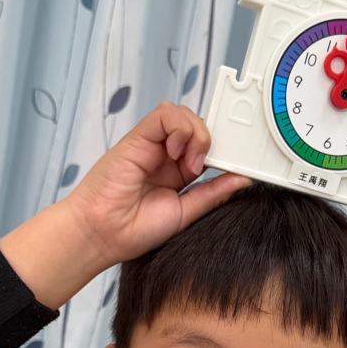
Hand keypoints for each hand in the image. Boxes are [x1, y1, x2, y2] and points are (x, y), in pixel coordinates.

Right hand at [0, 103, 250, 307]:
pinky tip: (174, 152)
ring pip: (183, 114)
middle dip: (211, 140)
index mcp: (177, 172)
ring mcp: (151, 144)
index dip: (221, 149)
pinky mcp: (137, 137)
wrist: (103, 234)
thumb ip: (213, 193)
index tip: (232, 165)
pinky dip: (178, 128)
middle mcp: (165, 154)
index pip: (206, 145)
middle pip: (198, 124)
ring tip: (188, 163)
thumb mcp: (186, 212)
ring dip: (196, 134)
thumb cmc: (135, 229)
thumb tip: (242, 179)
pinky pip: (165, 114)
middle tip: (204, 168)